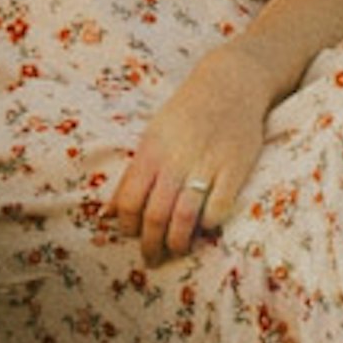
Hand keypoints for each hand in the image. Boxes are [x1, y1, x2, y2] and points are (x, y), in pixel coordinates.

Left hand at [98, 50, 269, 262]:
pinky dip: (209, 225)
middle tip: (152, 258)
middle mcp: (175, 159)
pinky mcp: (234, 168)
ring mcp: (206, 164)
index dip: (127, 226)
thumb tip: (107, 213)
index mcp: (151, 150)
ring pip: (184, 218)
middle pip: (156, 216)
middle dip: (151, 245)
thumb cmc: (186, 113)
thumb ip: (133, 175)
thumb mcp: (153, 136)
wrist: (230, 83)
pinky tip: (206, 226)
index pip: (129, 201)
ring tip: (177, 249)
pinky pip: (218, 209)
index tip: (131, 236)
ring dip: (178, 242)